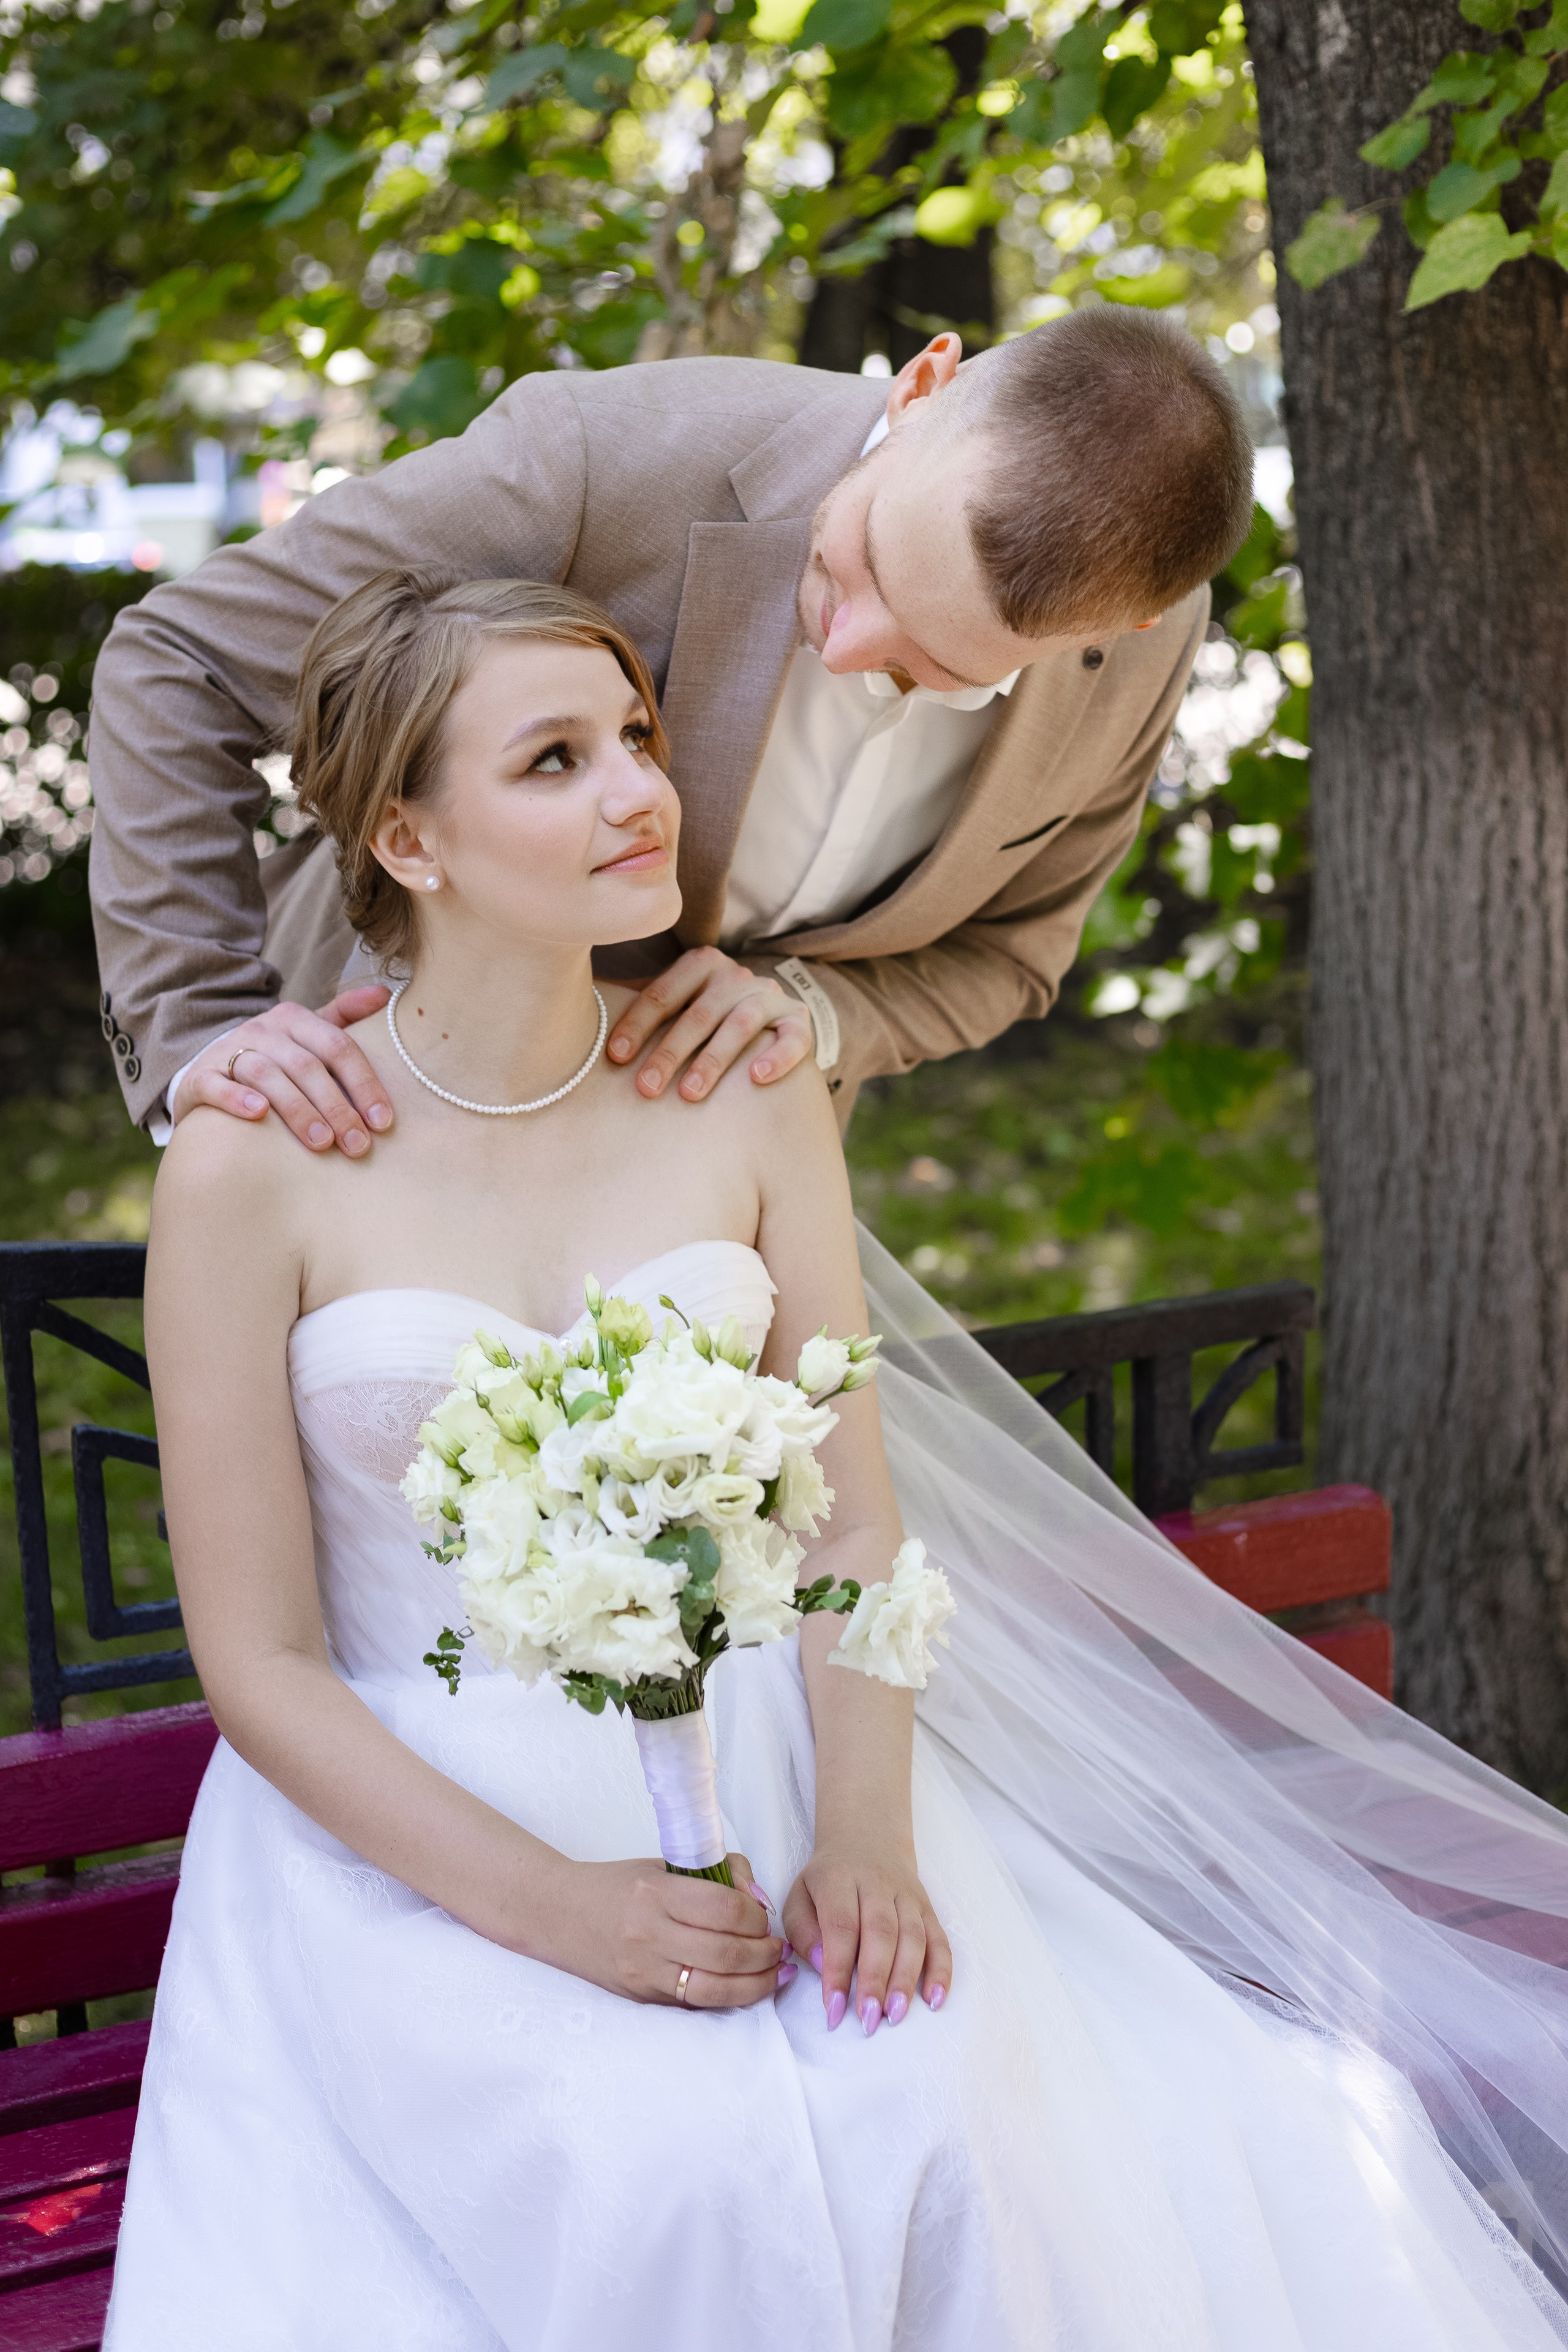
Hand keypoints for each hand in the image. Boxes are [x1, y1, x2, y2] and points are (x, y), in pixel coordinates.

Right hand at [173, 986, 395, 1154]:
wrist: (209, 1071)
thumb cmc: (274, 1060)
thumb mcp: (307, 1035)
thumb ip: (345, 1016)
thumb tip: (385, 994)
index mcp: (295, 1019)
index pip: (339, 1047)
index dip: (365, 1083)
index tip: (383, 1122)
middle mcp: (263, 1030)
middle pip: (307, 1066)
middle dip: (337, 1107)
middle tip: (358, 1145)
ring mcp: (229, 1051)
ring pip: (268, 1075)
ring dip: (299, 1110)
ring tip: (322, 1143)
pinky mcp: (201, 1076)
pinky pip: (218, 1085)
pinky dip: (238, 1098)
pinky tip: (259, 1114)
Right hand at [537, 1850, 787, 2007]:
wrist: (559, 1915)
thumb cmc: (616, 1885)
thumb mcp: (663, 1866)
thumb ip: (715, 1876)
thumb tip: (758, 1898)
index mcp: (655, 1893)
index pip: (724, 1908)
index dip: (756, 1915)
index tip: (764, 1915)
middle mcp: (649, 1934)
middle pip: (726, 1952)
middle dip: (764, 1952)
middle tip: (779, 1947)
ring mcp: (645, 1972)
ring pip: (715, 1989)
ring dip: (757, 1983)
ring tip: (775, 1972)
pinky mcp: (643, 1997)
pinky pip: (695, 2004)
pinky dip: (729, 1997)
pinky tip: (747, 1988)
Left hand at [606, 947, 814, 1101]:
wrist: (770, 1016)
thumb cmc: (706, 1017)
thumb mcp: (677, 1006)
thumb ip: (646, 1014)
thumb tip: (581, 1034)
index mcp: (699, 964)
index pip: (662, 994)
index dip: (637, 1026)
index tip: (615, 1058)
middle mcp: (735, 975)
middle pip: (697, 1014)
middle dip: (669, 1053)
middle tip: (646, 1088)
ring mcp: (768, 996)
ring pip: (739, 1025)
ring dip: (713, 1060)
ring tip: (691, 1093)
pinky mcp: (798, 1020)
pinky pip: (793, 1037)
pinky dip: (776, 1056)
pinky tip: (756, 1078)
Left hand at [784, 1842, 951, 2035]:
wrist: (866, 1837)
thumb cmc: (827, 1880)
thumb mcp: (800, 1895)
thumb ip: (803, 1931)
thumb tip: (823, 1965)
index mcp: (839, 1879)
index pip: (841, 1926)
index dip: (838, 1970)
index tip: (834, 2009)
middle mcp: (877, 1884)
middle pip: (881, 1933)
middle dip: (875, 1980)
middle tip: (869, 2020)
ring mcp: (907, 1895)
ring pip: (913, 1936)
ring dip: (906, 1979)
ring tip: (896, 2015)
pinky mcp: (927, 1907)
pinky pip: (940, 1938)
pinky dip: (941, 1970)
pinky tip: (934, 1999)